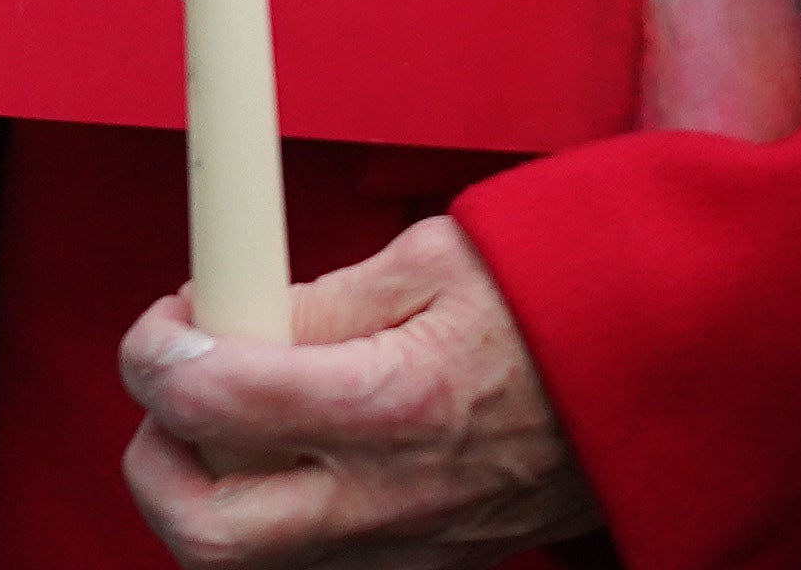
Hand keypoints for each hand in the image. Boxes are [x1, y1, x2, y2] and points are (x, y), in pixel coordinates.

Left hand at [123, 217, 597, 567]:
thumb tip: (230, 313)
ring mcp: (404, 549)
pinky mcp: (421, 569)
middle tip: (179, 390)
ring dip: (207, 495)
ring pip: (246, 566)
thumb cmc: (546, 312)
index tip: (167, 323)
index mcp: (389, 401)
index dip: (154, 352)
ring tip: (231, 423)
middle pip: (204, 530)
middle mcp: (387, 498)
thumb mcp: (429, 261)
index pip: (211, 399)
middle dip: (155, 459)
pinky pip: (308, 568)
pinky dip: (268, 523)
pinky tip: (287, 460)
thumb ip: (318, 298)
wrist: (646, 389)